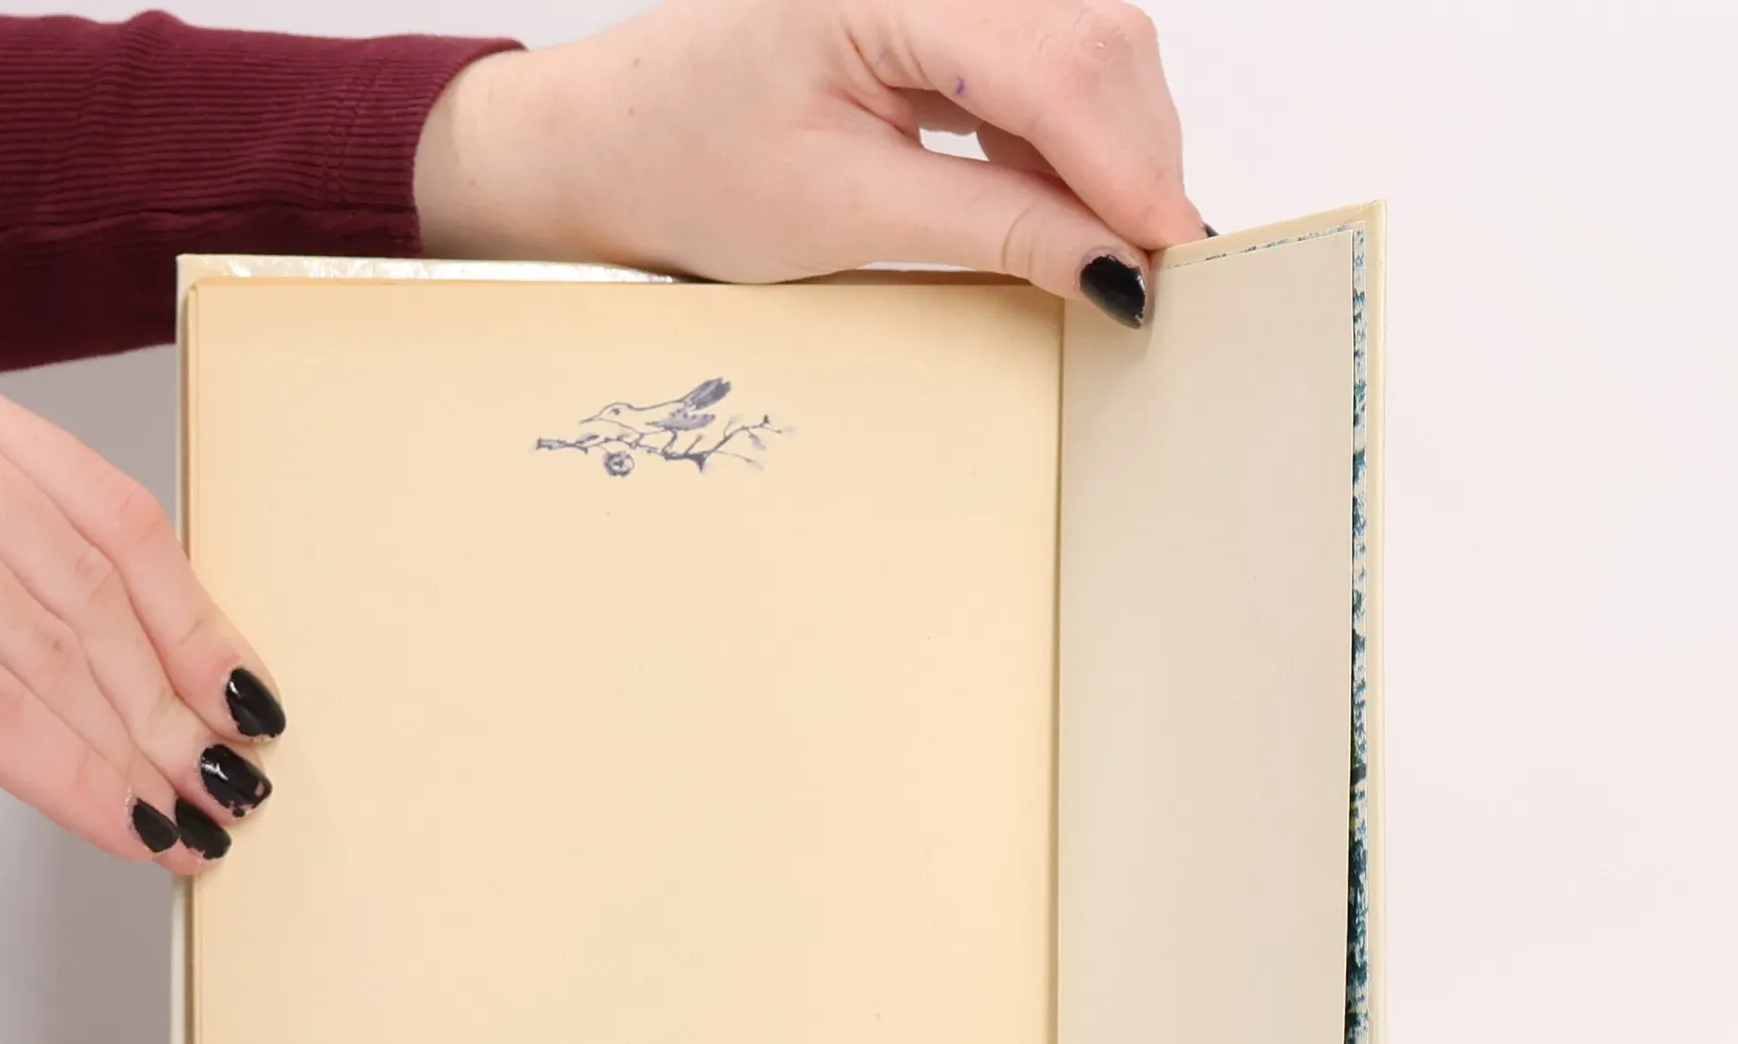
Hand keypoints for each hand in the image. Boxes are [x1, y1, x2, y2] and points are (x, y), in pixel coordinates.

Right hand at [0, 338, 281, 868]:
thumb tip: (140, 681)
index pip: (115, 521)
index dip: (198, 622)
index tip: (246, 693)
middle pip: (95, 595)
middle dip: (176, 710)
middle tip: (231, 785)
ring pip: (61, 657)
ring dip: (143, 757)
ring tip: (193, 820)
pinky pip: (1, 711)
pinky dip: (79, 781)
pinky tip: (129, 824)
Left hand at [416, 0, 1203, 324]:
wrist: (611, 141)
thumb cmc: (688, 166)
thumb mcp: (846, 214)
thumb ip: (993, 231)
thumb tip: (1113, 269)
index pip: (1055, 66)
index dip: (1129, 169)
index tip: (1175, 259)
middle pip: (1093, 41)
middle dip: (1133, 161)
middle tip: (1147, 275)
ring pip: (1084, 49)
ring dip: (1106, 156)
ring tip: (1091, 252)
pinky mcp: (940, 8)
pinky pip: (1042, 63)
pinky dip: (1063, 144)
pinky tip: (1049, 208)